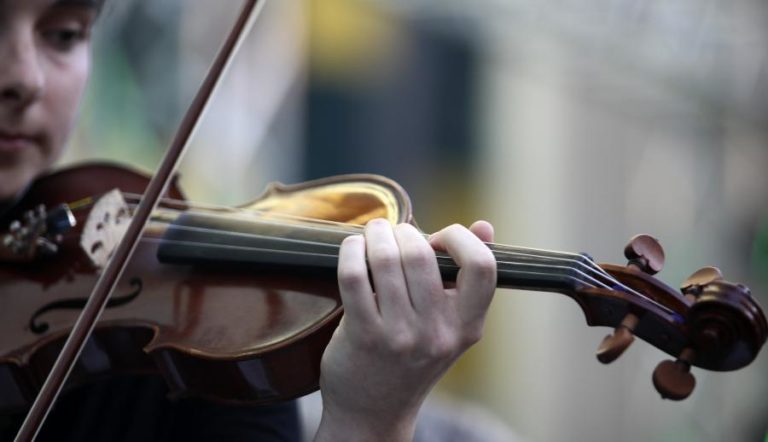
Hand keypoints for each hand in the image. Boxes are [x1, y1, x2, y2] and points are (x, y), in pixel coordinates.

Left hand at [315, 219, 495, 441]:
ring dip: (376, 235)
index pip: (482, 266)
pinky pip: (354, 276)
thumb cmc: (412, 359)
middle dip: (403, 231)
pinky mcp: (363, 336)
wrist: (374, 413)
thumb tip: (484, 226)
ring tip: (373, 234)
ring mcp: (400, 336)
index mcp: (467, 326)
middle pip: (421, 254)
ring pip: (386, 259)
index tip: (438, 239)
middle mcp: (437, 333)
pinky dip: (351, 251)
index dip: (460, 238)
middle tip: (392, 232)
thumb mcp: (450, 325)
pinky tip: (353, 249)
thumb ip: (466, 277)